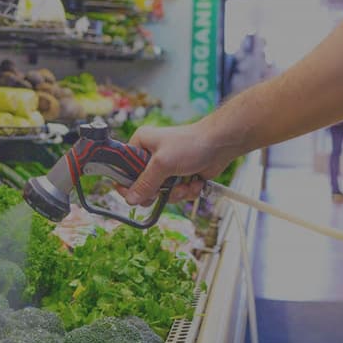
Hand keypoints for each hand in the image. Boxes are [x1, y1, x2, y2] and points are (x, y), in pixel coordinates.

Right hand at [121, 121, 236, 204]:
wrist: (221, 144)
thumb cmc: (192, 143)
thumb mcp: (163, 164)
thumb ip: (145, 183)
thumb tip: (130, 199)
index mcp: (140, 145)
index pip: (122, 168)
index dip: (126, 184)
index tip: (133, 195)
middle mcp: (150, 156)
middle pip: (141, 185)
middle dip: (157, 191)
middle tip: (163, 190)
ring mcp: (165, 168)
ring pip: (160, 193)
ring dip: (175, 192)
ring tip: (185, 183)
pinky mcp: (178, 177)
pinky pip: (175, 193)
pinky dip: (186, 191)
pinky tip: (194, 182)